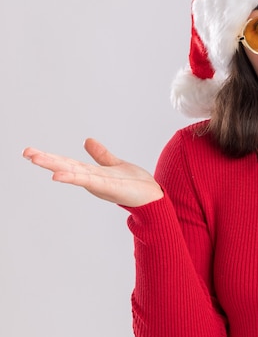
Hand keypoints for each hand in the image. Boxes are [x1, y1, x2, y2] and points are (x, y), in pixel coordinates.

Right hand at [22, 138, 163, 207]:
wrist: (152, 197)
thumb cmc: (135, 183)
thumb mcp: (115, 164)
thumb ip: (101, 155)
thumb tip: (87, 140)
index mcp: (92, 173)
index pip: (67, 163)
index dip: (50, 157)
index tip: (30, 151)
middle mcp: (91, 179)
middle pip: (65, 167)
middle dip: (46, 160)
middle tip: (26, 152)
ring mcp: (98, 184)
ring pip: (73, 173)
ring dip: (54, 166)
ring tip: (36, 159)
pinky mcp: (107, 187)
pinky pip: (87, 180)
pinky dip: (72, 177)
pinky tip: (57, 175)